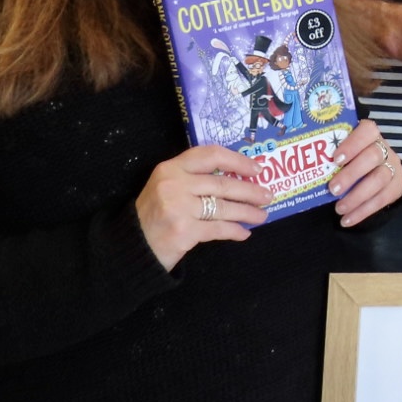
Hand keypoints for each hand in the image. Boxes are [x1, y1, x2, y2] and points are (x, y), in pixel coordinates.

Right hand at [135, 144, 273, 270]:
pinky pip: (219, 229)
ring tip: (262, 215)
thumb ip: (194, 178)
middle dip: (250, 191)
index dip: (237, 161)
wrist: (133, 246)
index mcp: (171, 168)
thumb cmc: (155, 214)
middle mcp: (174, 184)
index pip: (211, 155)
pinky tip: (244, 233)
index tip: (257, 168)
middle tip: (268, 195)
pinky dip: (235, 231)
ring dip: (248, 212)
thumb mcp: (167, 186)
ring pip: (224, 207)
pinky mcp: (185, 231)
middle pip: (222, 184)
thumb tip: (239, 178)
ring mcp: (179, 207)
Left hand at [327, 119, 401, 226]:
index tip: (335, 159)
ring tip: (339, 209)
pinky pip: (382, 199)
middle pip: (373, 156)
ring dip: (357, 196)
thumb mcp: (344, 151)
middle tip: (332, 189)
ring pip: (379, 179)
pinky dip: (363, 212)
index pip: (367, 131)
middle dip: (351, 174)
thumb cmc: (353, 159)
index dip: (352, 144)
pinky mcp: (396, 187)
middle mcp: (384, 149)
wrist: (380, 171)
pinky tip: (347, 220)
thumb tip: (301, 164)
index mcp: (369, 135)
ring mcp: (392, 167)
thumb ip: (329, 153)